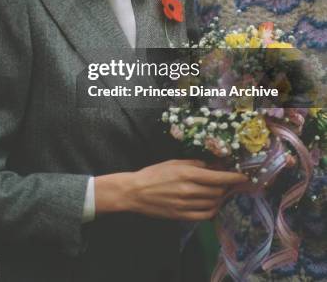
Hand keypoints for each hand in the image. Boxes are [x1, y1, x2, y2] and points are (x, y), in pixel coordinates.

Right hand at [95, 159, 247, 220]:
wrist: (136, 192)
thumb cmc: (154, 173)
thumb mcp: (174, 162)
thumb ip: (195, 164)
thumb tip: (213, 165)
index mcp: (187, 173)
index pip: (218, 177)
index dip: (234, 177)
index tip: (244, 177)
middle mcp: (189, 190)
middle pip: (218, 191)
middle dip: (226, 187)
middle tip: (227, 183)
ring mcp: (185, 205)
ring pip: (213, 204)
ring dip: (219, 198)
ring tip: (219, 193)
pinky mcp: (181, 216)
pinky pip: (204, 216)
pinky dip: (212, 210)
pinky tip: (211, 205)